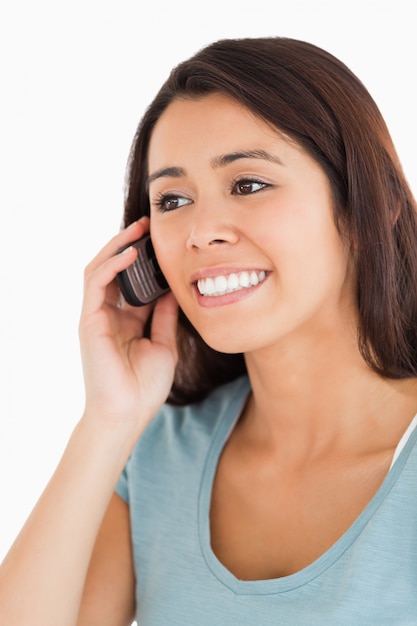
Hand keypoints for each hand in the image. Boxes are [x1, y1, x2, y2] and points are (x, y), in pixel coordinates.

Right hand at [79, 218, 177, 435]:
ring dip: (117, 247)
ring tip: (137, 230)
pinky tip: (131, 253)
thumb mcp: (163, 344)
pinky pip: (97, 282)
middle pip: (113, 269)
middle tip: (147, 226)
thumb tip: (173, 289)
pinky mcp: (89, 320)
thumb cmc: (145, 386)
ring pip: (100, 269)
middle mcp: (108, 315)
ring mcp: (96, 316)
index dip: (144, 261)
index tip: (162, 243)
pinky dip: (112, 264)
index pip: (131, 282)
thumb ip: (165, 317)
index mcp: (126, 321)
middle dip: (128, 245)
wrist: (127, 414)